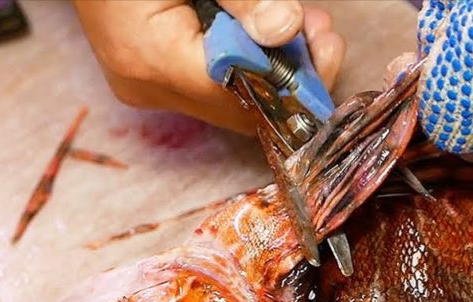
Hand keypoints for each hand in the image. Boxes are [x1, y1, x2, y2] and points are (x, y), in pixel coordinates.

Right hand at [73, 0, 344, 134]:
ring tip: (302, 23)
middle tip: (321, 33)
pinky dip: (247, 60)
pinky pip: (214, 82)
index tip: (325, 46)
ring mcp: (147, 86)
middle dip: (290, 74)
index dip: (291, 81)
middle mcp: (147, 86)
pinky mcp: (153, 77)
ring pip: (233, 97)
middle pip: (241, 107)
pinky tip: (266, 30)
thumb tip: (286, 27)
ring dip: (274, 64)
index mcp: (149, 59)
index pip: (241, 96)